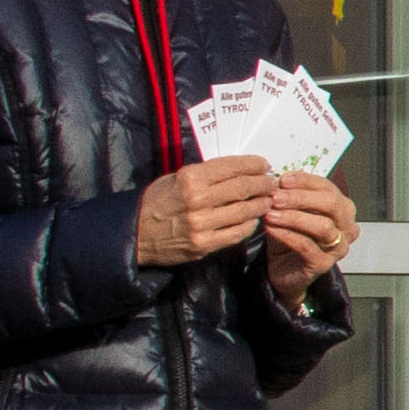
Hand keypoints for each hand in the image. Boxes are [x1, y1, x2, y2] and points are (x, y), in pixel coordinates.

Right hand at [133, 156, 273, 267]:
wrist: (135, 233)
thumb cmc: (158, 201)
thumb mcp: (176, 178)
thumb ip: (205, 175)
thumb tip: (239, 170)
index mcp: (190, 178)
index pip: (232, 167)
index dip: (253, 164)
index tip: (265, 164)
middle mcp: (197, 200)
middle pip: (243, 188)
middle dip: (263, 184)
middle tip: (272, 183)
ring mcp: (201, 224)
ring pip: (244, 211)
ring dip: (261, 204)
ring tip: (268, 200)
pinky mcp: (203, 245)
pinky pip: (236, 233)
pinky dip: (249, 225)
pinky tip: (254, 219)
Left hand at [260, 170, 357, 301]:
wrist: (283, 271)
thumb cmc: (289, 239)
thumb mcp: (290, 211)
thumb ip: (289, 196)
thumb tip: (278, 179)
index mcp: (342, 209)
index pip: (329, 188)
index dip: (305, 181)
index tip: (283, 179)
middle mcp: (346, 228)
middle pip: (332, 205)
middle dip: (301, 198)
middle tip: (277, 196)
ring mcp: (338, 248)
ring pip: (322, 227)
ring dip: (293, 217)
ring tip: (271, 213)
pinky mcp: (323, 264)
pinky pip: (306, 246)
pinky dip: (286, 234)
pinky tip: (270, 227)